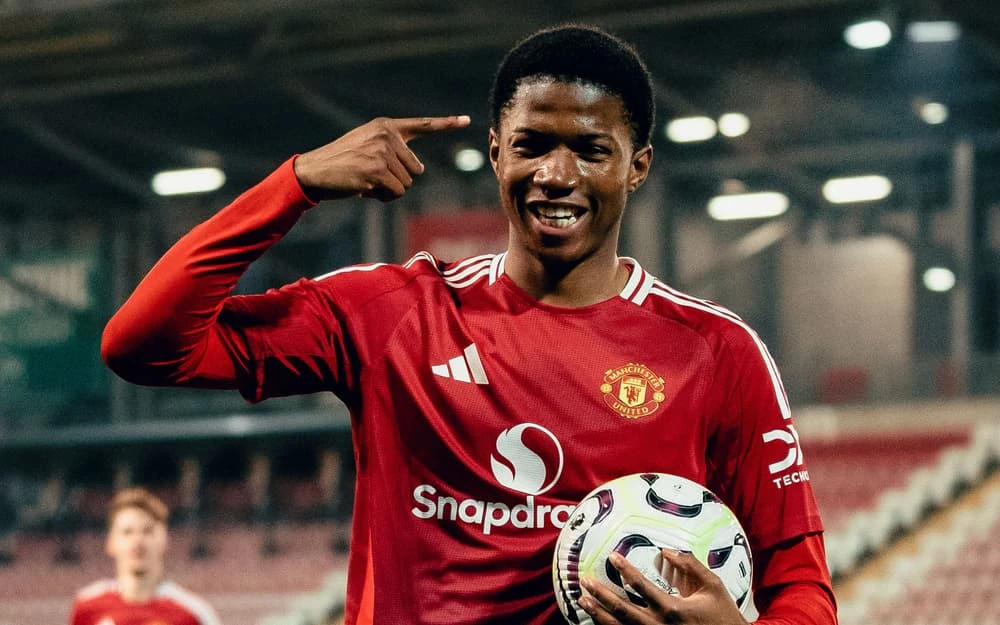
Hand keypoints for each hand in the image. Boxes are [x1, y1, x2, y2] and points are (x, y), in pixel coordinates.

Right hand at [293, 115, 470, 201]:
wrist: (314, 171)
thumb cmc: (342, 162)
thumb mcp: (367, 145)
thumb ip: (393, 150)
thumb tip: (420, 168)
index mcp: (385, 126)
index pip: (421, 125)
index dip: (446, 124)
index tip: (467, 120)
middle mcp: (386, 136)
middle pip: (415, 169)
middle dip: (397, 179)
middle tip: (371, 176)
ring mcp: (381, 153)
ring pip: (407, 183)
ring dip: (389, 190)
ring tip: (366, 182)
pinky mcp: (377, 171)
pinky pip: (396, 193)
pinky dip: (383, 197)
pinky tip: (365, 191)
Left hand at [579, 550, 748, 624]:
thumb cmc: (723, 616)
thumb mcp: (713, 586)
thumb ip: (691, 565)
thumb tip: (668, 550)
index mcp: (673, 609)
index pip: (642, 586)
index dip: (625, 570)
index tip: (612, 557)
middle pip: (623, 610)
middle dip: (601, 595)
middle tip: (585, 581)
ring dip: (599, 614)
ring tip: (583, 600)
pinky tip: (598, 620)